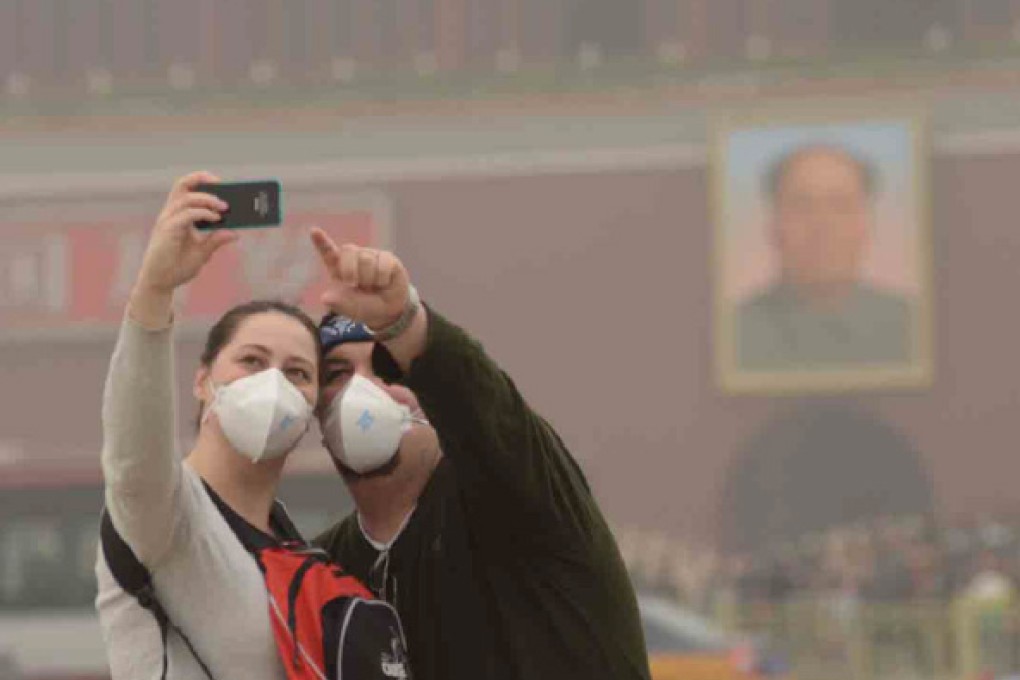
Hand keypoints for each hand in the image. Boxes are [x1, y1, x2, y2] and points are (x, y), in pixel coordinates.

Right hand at [134, 171, 235, 295]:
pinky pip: (187, 214)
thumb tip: (235, 233)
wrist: (160, 282)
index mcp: (177, 215)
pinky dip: (203, 213)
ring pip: (187, 197)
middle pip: (183, 185)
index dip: (202, 181)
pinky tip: (216, 218)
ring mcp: (168, 220)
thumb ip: (216, 240)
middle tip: (224, 187)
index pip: (186, 189)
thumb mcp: (203, 252)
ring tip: (225, 206)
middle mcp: (170, 214)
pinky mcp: (168, 230)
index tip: (222, 183)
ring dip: (208, 199)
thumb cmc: (177, 266)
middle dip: (202, 179)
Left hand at [310, 227, 409, 330]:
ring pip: (366, 259)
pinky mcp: (387, 258)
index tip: (314, 231)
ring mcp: (370, 256)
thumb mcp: (351, 310)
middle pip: (348, 250)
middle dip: (349, 269)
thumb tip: (325, 298)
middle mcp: (353, 258)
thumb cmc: (365, 307)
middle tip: (353, 285)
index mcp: (338, 269)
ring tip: (372, 287)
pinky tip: (384, 283)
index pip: (328, 252)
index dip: (321, 242)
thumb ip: (339, 304)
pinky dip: (382, 279)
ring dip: (369, 279)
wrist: (389, 310)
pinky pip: (383, 263)